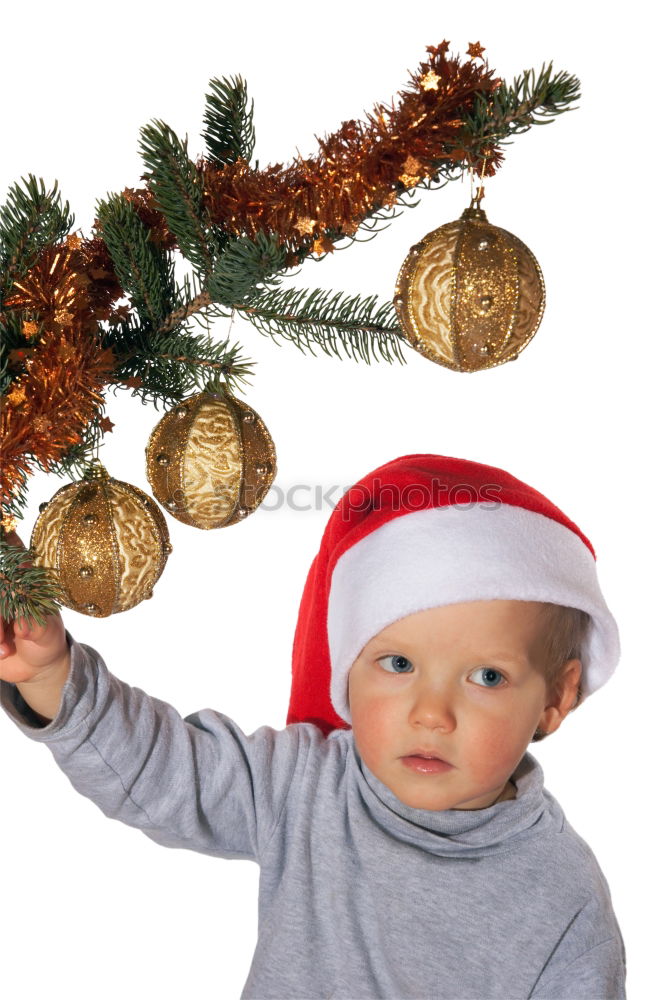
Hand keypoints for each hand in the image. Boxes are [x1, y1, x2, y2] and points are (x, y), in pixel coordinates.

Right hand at [0, 530, 68, 684]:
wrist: (37, 666)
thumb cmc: (46, 639)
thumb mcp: (47, 632)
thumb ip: (36, 627)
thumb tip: (22, 627)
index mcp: (23, 581)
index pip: (12, 553)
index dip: (7, 538)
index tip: (5, 527)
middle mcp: (3, 588)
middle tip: (8, 637)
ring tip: (5, 649)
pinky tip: (2, 653)